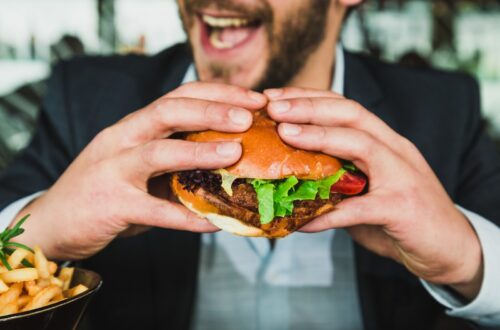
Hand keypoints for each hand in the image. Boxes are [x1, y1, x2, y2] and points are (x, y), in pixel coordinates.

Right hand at [15, 82, 266, 259]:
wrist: (52, 221)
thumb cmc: (104, 189)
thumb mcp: (137, 164)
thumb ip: (172, 158)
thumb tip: (228, 162)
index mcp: (133, 126)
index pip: (178, 96)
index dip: (218, 94)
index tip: (253, 99)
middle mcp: (121, 139)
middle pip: (168, 111)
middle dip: (212, 110)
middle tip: (249, 116)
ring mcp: (113, 170)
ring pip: (158, 153)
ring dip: (199, 151)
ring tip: (235, 152)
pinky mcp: (111, 205)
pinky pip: (155, 211)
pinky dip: (187, 217)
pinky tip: (215, 223)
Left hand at [265, 87, 482, 299]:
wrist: (450, 248)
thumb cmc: (402, 216)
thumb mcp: (368, 188)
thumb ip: (338, 179)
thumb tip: (291, 179)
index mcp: (385, 142)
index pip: (345, 106)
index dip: (309, 97)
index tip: (274, 98)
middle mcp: (395, 150)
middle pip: (351, 113)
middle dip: (310, 106)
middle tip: (272, 107)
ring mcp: (402, 176)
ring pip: (360, 144)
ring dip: (319, 136)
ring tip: (284, 134)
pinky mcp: (403, 208)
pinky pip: (358, 208)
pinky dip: (327, 213)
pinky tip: (301, 221)